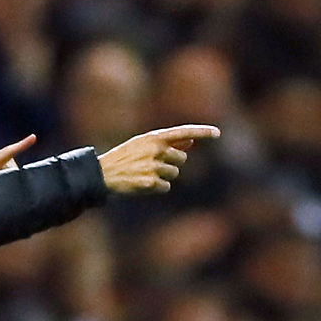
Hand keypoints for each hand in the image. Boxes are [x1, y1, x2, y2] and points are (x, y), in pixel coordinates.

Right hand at [98, 124, 220, 193]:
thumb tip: (191, 142)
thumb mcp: (144, 144)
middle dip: (172, 163)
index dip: (202, 132)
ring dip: (164, 177)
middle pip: (181, 159)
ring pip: (174, 174)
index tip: (217, 133)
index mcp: (154, 137)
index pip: (183, 132)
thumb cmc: (126, 157)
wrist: (103, 174)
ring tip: (146, 174)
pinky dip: (158, 188)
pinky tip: (143, 184)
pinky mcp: (150, 183)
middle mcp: (155, 150)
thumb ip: (169, 143)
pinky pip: (166, 187)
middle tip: (152, 165)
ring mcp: (153, 166)